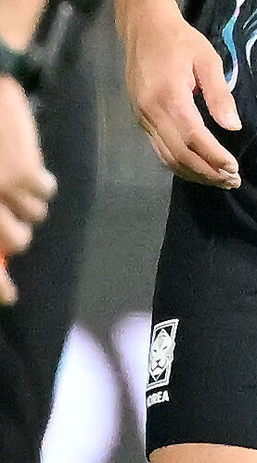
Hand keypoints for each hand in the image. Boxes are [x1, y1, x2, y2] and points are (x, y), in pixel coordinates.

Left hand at [0, 75, 56, 302]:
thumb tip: (2, 245)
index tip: (10, 297)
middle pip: (15, 242)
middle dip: (19, 234)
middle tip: (17, 219)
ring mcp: (4, 191)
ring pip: (35, 218)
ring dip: (31, 204)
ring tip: (21, 182)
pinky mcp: (26, 173)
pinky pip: (47, 193)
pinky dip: (42, 183)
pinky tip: (30, 165)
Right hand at [123, 8, 241, 186]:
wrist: (144, 28)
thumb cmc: (180, 40)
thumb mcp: (207, 58)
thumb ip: (219, 93)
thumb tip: (232, 126)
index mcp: (170, 97)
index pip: (194, 138)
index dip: (213, 157)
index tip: (234, 169)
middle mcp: (152, 113)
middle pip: (179, 154)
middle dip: (206, 172)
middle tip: (231, 181)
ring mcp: (142, 118)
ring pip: (166, 157)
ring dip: (193, 172)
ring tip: (218, 179)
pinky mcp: (140, 118)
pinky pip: (159, 149)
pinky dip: (178, 163)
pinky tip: (196, 166)